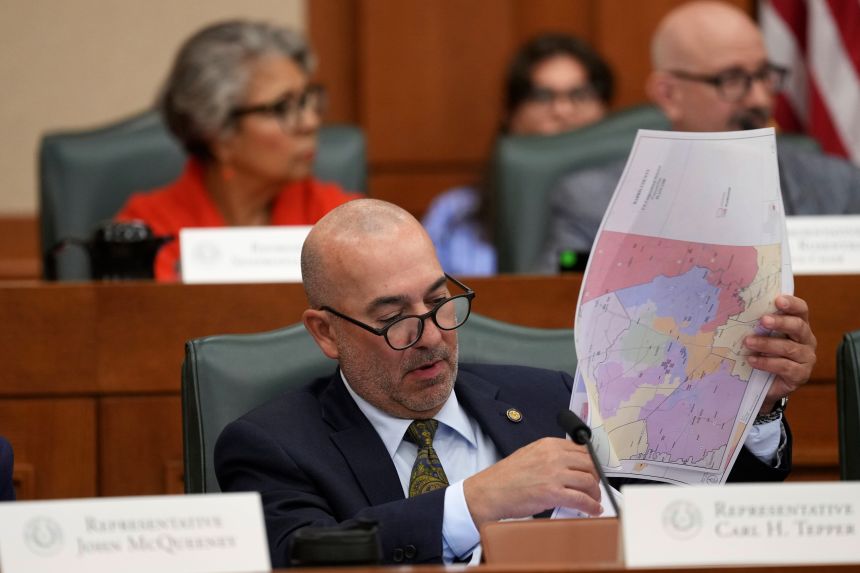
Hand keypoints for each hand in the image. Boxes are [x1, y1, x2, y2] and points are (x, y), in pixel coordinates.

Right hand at [462, 437, 601, 528]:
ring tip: (593, 500)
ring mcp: (554, 474)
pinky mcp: (553, 493)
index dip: (590, 462)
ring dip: (595, 493)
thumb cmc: (505, 477)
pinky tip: (592, 509)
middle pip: (589, 464)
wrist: (490, 492)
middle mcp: (553, 456)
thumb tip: (569, 464)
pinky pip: (582, 499)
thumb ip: (550, 456)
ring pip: (589, 481)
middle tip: (594, 487)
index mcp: (548, 445)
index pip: (581, 449)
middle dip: (596, 477)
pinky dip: (591, 506)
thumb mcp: (529, 455)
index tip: (593, 471)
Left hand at [744, 294, 816, 413]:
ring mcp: (806, 358)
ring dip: (767, 344)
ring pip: (789, 348)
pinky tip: (752, 360)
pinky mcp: (801, 375)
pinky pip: (785, 367)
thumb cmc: (763, 353)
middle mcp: (806, 340)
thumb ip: (758, 324)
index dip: (792, 304)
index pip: (801, 310)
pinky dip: (767, 363)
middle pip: (798, 326)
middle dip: (780, 322)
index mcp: (798, 325)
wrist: (765, 384)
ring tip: (748, 342)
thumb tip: (738, 307)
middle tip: (763, 320)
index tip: (777, 300)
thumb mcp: (761, 336)